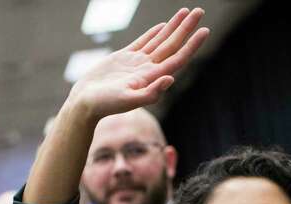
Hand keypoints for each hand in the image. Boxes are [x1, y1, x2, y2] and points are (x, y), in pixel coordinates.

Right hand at [68, 8, 209, 119]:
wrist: (85, 103)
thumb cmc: (104, 105)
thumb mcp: (128, 101)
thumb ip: (150, 93)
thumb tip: (170, 78)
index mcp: (152, 78)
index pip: (177, 58)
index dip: (192, 45)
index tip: (205, 30)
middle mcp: (148, 69)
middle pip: (172, 45)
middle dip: (186, 28)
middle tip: (200, 11)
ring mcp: (137, 63)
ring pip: (160, 41)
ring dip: (173, 27)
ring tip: (186, 12)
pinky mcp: (124, 58)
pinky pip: (143, 42)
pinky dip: (153, 33)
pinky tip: (162, 26)